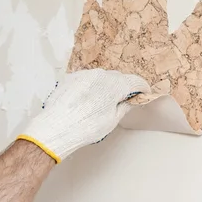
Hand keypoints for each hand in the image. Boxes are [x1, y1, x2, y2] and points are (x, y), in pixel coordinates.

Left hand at [17, 69, 149, 162]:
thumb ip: (124, 106)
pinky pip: (88, 78)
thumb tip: (129, 100)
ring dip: (106, 85)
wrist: (56, 128)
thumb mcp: (112, 120)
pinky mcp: (71, 77)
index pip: (135, 81)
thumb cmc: (86, 127)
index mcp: (114, 85)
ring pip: (102, 77)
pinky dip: (92, 86)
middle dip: (123, 86)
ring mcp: (84, 74)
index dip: (142, 88)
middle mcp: (100, 74)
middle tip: (124, 99)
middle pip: (118, 77)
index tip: (144, 93)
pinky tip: (88, 99)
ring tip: (103, 100)